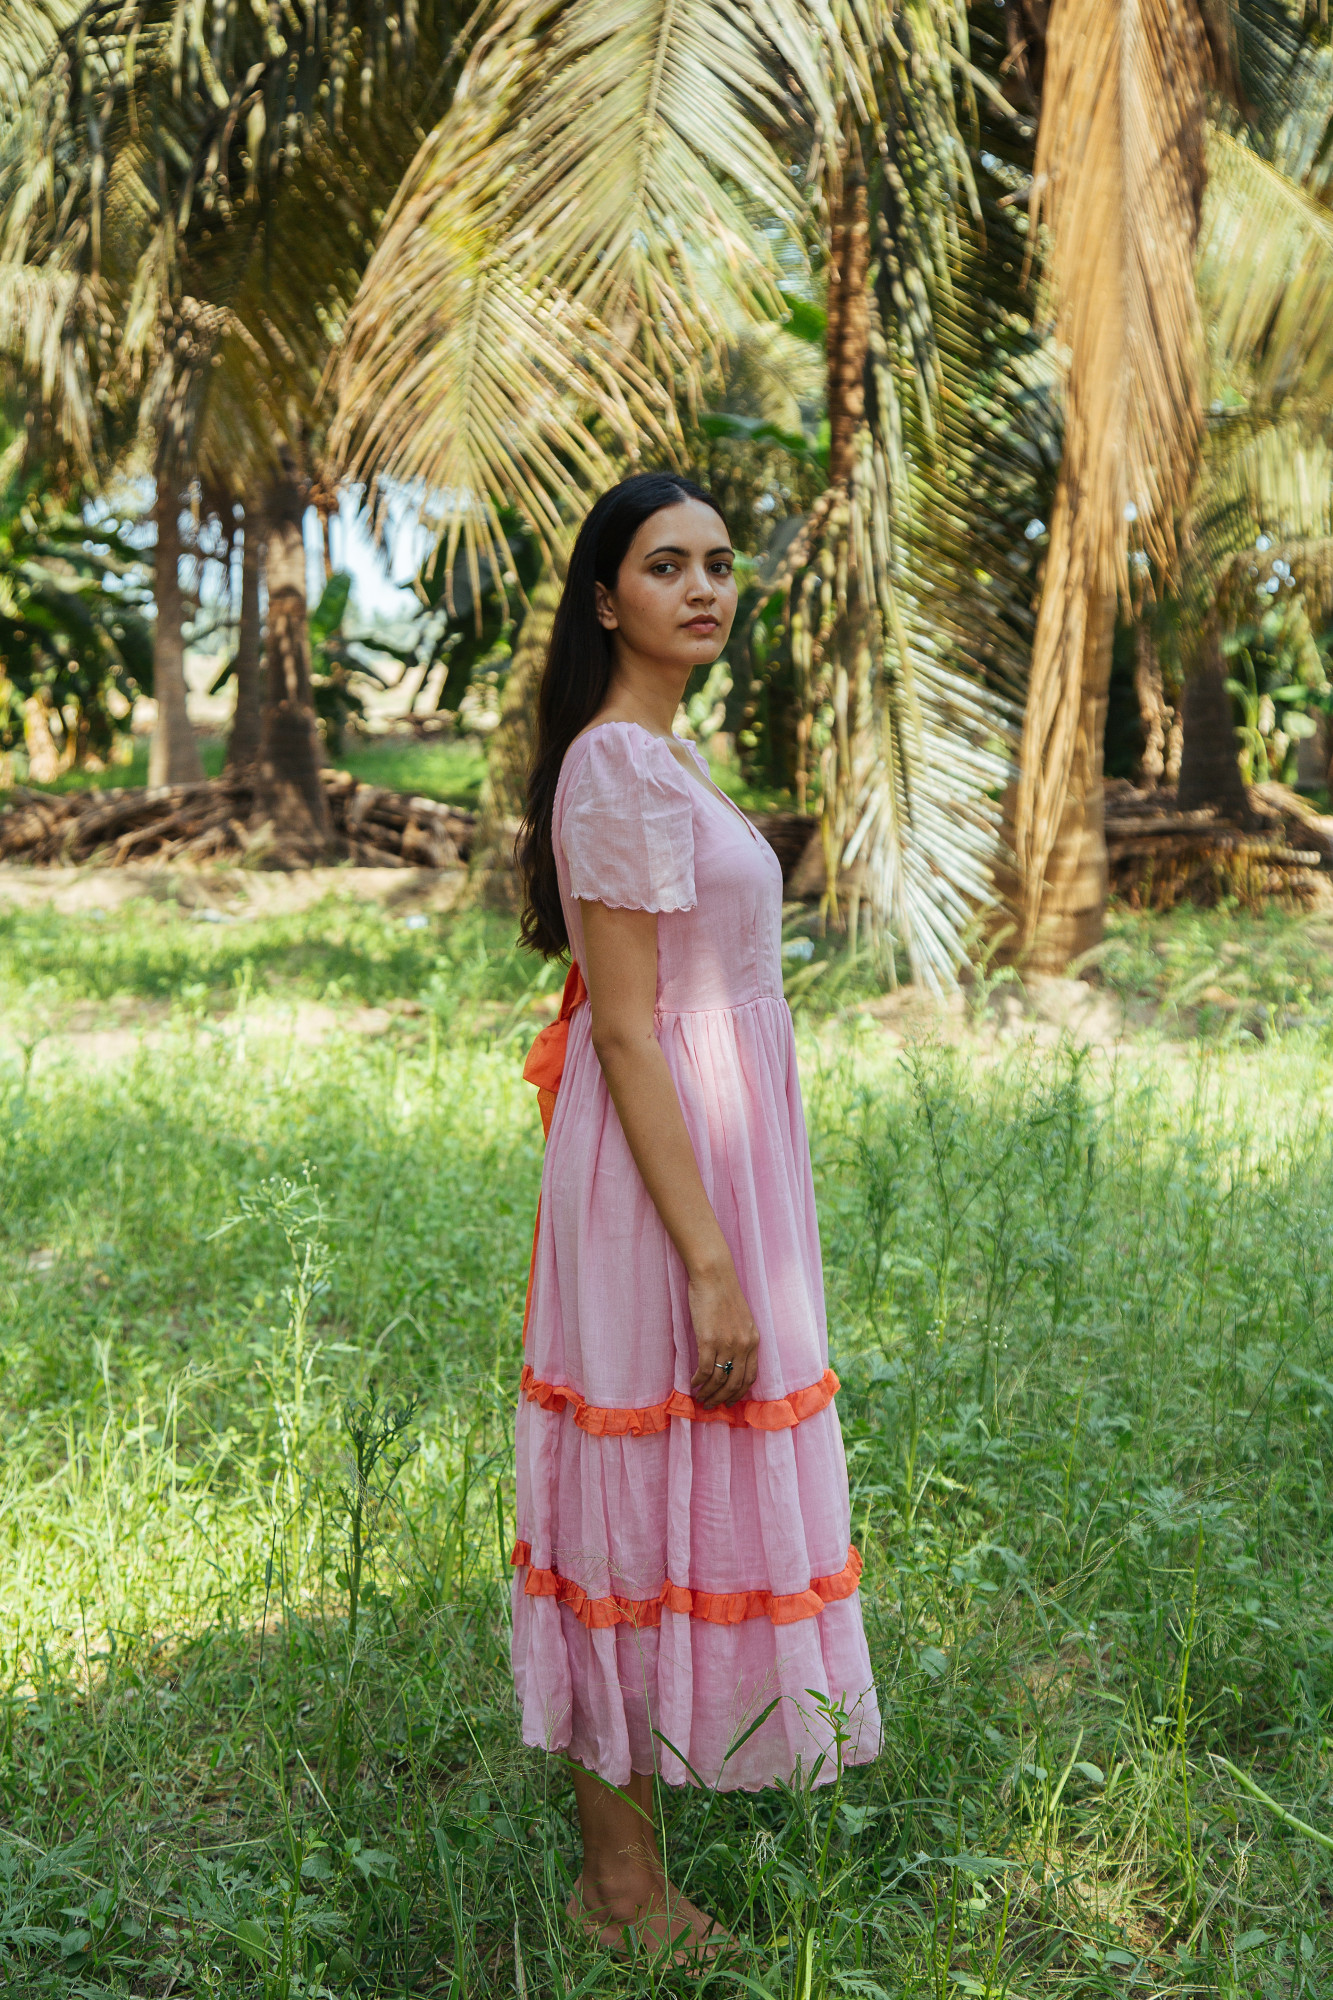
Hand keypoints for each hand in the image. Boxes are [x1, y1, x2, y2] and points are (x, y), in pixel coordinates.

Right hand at [688, 1262, 759, 1407]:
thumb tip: (731, 1359)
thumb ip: (740, 1339)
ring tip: (700, 1399)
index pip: (750, 1377)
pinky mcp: (709, 1340)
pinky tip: (692, 1384)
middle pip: (735, 1383)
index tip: (729, 1402)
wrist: (714, 1276)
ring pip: (719, 1380)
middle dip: (722, 1399)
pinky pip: (704, 1370)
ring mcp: (726, 1344)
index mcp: (753, 1341)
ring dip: (708, 1394)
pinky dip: (698, 1381)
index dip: (739, 1393)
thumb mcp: (742, 1319)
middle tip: (711, 1406)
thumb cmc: (724, 1294)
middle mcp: (743, 1345)